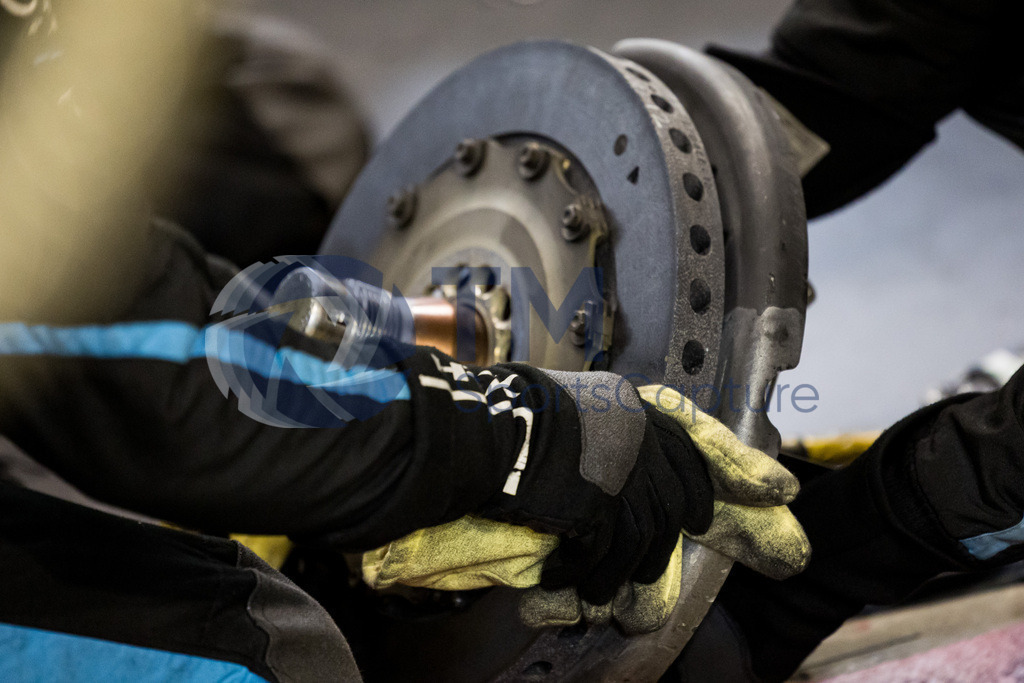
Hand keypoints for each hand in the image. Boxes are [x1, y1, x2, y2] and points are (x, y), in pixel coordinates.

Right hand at [479, 372, 807, 604]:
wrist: (480, 435)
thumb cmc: (513, 425)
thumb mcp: (573, 416)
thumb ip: (610, 441)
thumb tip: (633, 485)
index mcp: (631, 406)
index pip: (699, 436)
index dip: (740, 465)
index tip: (778, 490)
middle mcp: (637, 433)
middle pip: (684, 497)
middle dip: (709, 536)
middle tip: (744, 560)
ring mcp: (624, 467)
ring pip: (650, 536)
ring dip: (629, 575)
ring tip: (610, 599)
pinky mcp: (604, 501)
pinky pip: (611, 553)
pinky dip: (591, 576)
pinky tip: (570, 582)